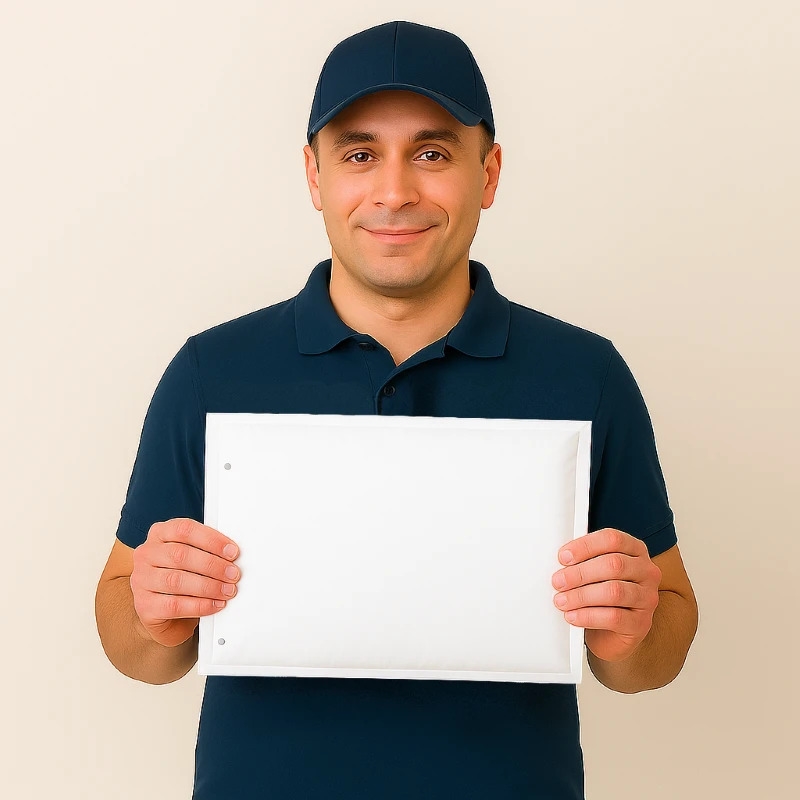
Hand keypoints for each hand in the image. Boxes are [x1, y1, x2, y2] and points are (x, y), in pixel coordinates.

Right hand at [130, 518, 240, 647]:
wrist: (162, 611)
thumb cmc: (182, 576)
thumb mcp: (191, 556)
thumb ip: (206, 550)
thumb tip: (232, 555)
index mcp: (160, 533)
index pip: (184, 529)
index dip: (211, 540)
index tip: (232, 551)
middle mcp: (146, 554)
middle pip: (180, 555)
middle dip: (213, 565)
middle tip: (233, 574)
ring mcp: (141, 579)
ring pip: (176, 580)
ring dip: (208, 586)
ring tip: (227, 590)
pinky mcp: (144, 605)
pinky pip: (174, 605)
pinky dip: (200, 605)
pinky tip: (215, 604)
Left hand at [551, 528, 661, 662]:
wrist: (611, 632)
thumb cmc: (601, 595)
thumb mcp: (594, 572)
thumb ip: (583, 561)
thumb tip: (560, 560)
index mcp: (635, 550)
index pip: (612, 539)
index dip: (585, 546)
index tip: (563, 557)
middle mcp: (646, 571)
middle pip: (613, 564)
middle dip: (580, 573)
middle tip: (558, 581)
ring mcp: (647, 597)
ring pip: (614, 591)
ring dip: (581, 596)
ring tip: (562, 600)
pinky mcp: (642, 623)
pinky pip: (614, 617)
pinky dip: (588, 616)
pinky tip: (572, 616)